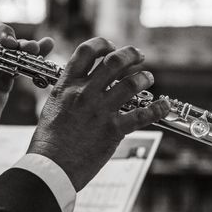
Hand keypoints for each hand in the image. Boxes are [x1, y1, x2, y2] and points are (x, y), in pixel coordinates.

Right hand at [28, 39, 169, 191]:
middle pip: (114, 61)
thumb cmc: (48, 141)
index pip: (86, 52)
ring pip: (131, 83)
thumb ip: (67, 92)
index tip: (111, 47)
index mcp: (67, 86)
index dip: (102, 44)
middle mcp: (85, 93)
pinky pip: (142, 115)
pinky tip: (162, 105)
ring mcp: (100, 111)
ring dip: (144, 77)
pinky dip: (157, 108)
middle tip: (139, 56)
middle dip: (131, 54)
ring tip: (148, 78)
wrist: (50, 167)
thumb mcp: (52, 106)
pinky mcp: (113, 130)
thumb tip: (78, 82)